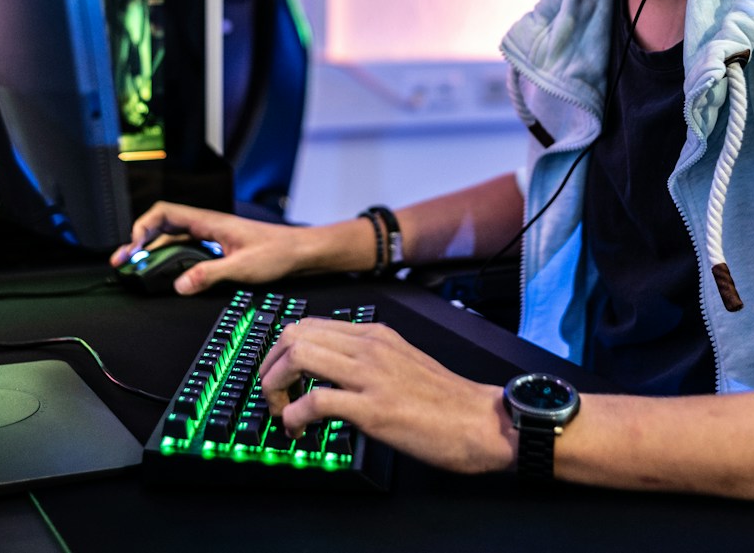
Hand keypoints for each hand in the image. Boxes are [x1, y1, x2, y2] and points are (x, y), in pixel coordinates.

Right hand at [110, 201, 317, 293]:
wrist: (301, 252)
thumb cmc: (278, 252)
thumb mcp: (242, 267)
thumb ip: (210, 275)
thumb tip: (180, 285)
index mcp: (209, 222)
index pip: (164, 213)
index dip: (142, 227)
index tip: (131, 248)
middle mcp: (207, 226)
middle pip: (162, 227)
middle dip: (139, 242)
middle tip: (122, 262)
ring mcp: (211, 237)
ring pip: (172, 240)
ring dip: (153, 252)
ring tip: (136, 268)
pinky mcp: (217, 249)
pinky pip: (185, 251)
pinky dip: (170, 260)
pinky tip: (165, 273)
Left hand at [258, 317, 515, 474]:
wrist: (483, 422)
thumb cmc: (448, 401)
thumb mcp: (403, 362)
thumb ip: (369, 361)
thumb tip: (332, 374)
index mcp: (375, 335)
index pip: (308, 325)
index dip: (281, 351)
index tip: (279, 379)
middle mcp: (370, 346)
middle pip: (294, 334)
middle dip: (270, 366)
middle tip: (274, 396)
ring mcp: (372, 375)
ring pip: (298, 357)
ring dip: (276, 387)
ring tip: (282, 412)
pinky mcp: (374, 408)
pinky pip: (316, 402)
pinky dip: (295, 416)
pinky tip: (299, 430)